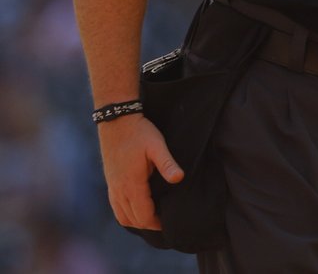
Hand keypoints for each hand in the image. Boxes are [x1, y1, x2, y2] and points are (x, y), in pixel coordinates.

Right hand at [98, 114, 183, 230]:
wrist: (116, 122)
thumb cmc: (140, 132)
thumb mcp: (157, 145)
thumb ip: (167, 163)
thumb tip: (179, 178)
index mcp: (132, 184)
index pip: (143, 215)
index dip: (156, 223)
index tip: (168, 223)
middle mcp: (119, 189)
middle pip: (132, 219)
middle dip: (148, 224)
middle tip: (164, 223)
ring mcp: (112, 186)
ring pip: (122, 215)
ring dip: (136, 220)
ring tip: (152, 218)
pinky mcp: (110, 182)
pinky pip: (115, 206)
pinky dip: (126, 213)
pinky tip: (137, 208)